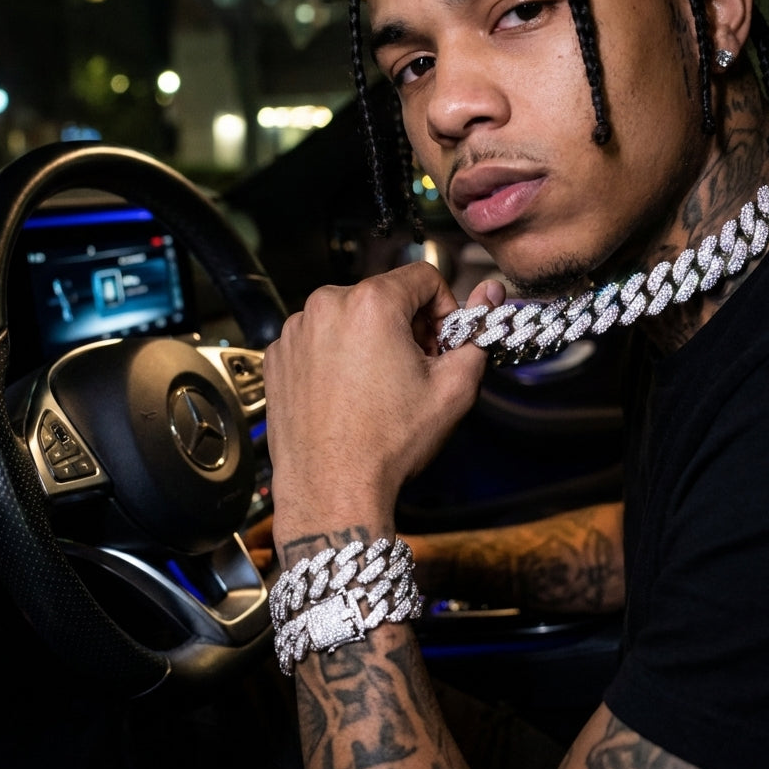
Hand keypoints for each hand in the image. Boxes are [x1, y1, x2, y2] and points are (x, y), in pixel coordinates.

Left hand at [264, 262, 503, 548]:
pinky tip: (346, 394)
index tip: (442, 342)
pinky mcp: (277, 356)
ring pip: (348, 317)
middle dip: (406, 326)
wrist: (331, 491)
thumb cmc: (386, 445)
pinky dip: (334, 357)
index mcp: (370, 303)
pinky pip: (316, 340)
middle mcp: (325, 306)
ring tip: (377, 388)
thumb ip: (477, 332)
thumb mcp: (453, 389)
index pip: (423, 277)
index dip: (443, 309)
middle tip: (414, 372)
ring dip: (369, 340)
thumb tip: (491, 293)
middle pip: (383, 296)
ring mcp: (295, 331)